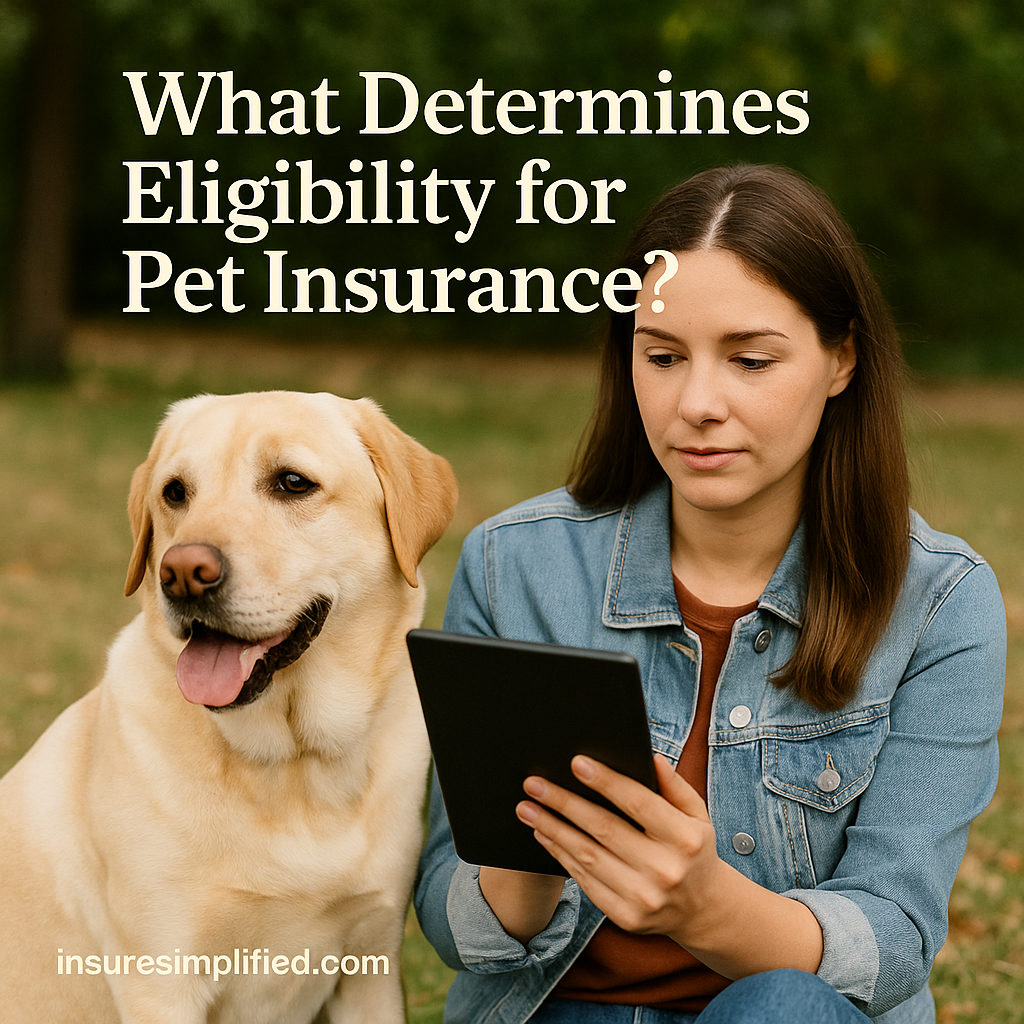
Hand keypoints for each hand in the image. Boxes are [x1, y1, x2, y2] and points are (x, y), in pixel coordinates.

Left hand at [515, 753, 720, 943]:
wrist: (702, 909)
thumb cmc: (692, 849)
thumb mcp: (695, 813)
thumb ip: (673, 784)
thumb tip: (649, 756)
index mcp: (684, 838)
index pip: (639, 803)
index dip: (606, 782)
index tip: (576, 762)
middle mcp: (665, 870)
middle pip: (604, 828)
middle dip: (564, 803)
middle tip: (534, 783)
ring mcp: (644, 898)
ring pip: (587, 856)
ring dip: (552, 828)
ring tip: (526, 807)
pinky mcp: (626, 917)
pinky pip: (585, 880)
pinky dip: (560, 855)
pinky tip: (543, 834)